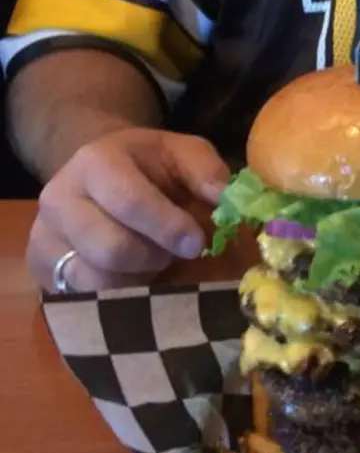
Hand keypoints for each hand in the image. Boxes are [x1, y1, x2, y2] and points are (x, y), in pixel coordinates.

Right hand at [27, 128, 229, 292]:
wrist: (98, 172)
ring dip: (137, 277)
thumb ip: (206, 172)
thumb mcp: (182, 154)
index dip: (168, 227)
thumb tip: (224, 198)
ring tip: (150, 256)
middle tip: (173, 250)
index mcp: (96, 162)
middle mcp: (59, 199)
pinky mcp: (42, 269)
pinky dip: (119, 292)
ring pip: (98, 280)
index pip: (130, 202)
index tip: (197, 243)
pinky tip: (131, 272)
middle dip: (155, 256)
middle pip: (112, 250)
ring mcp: (44, 237)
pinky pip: (85, 298)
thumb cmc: (151, 166)